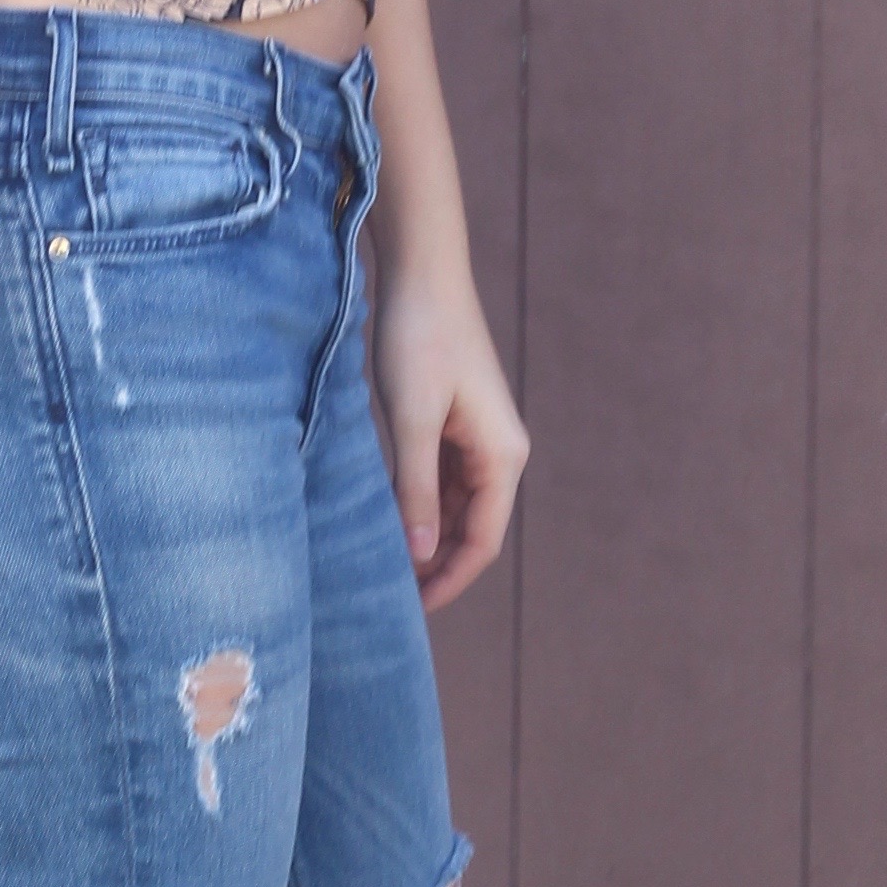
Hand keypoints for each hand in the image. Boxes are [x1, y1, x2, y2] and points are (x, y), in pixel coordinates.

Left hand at [373, 257, 528, 614]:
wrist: (422, 275)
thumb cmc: (418, 340)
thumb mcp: (412, 420)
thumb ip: (418, 489)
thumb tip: (422, 555)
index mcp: (502, 456)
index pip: (482, 541)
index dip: (449, 581)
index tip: (410, 611)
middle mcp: (500, 452)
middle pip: (472, 530)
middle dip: (437, 567)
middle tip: (390, 599)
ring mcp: (478, 439)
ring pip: (455, 508)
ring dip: (427, 539)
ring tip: (384, 568)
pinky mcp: (454, 424)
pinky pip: (441, 482)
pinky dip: (419, 506)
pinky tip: (387, 522)